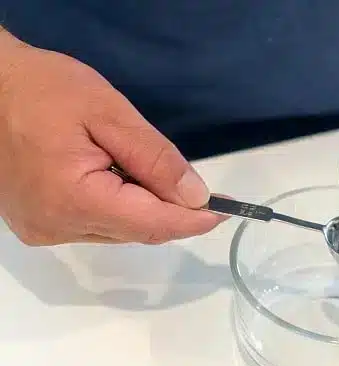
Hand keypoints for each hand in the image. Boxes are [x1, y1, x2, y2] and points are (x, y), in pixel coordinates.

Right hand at [0, 33, 223, 244]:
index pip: (151, 224)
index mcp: (73, 200)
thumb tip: (196, 197)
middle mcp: (57, 227)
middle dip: (173, 212)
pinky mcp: (40, 225)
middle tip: (203, 192)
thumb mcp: (109, 114)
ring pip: (119, 231)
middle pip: (137, 231)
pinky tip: (121, 180)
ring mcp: (45, 230)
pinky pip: (97, 225)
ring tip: (151, 174)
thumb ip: (155, 159)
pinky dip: (120, 208)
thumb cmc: (45, 90)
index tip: (227, 211)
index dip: (193, 221)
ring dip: (146, 209)